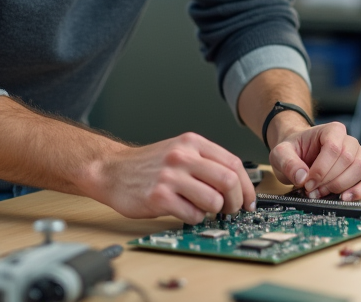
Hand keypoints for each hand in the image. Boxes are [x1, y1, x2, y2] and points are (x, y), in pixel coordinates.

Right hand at [89, 132, 254, 223]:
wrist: (111, 170)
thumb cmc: (147, 165)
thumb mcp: (178, 151)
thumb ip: (206, 162)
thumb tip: (238, 184)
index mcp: (191, 143)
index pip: (233, 163)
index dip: (247, 186)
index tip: (248, 200)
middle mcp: (182, 156)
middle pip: (228, 181)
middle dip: (236, 201)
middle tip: (231, 209)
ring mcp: (170, 177)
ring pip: (214, 201)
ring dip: (214, 211)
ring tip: (203, 209)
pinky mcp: (159, 197)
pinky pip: (192, 215)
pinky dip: (194, 218)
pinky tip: (184, 211)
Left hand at [269, 121, 360, 201]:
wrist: (300, 153)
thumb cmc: (295, 150)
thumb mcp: (281, 153)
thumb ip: (287, 162)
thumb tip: (302, 177)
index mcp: (331, 130)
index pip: (333, 148)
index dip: (321, 169)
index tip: (307, 183)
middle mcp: (348, 140)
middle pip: (348, 160)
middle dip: (329, 180)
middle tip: (313, 191)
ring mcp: (358, 154)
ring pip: (360, 169)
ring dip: (342, 186)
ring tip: (324, 194)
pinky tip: (347, 197)